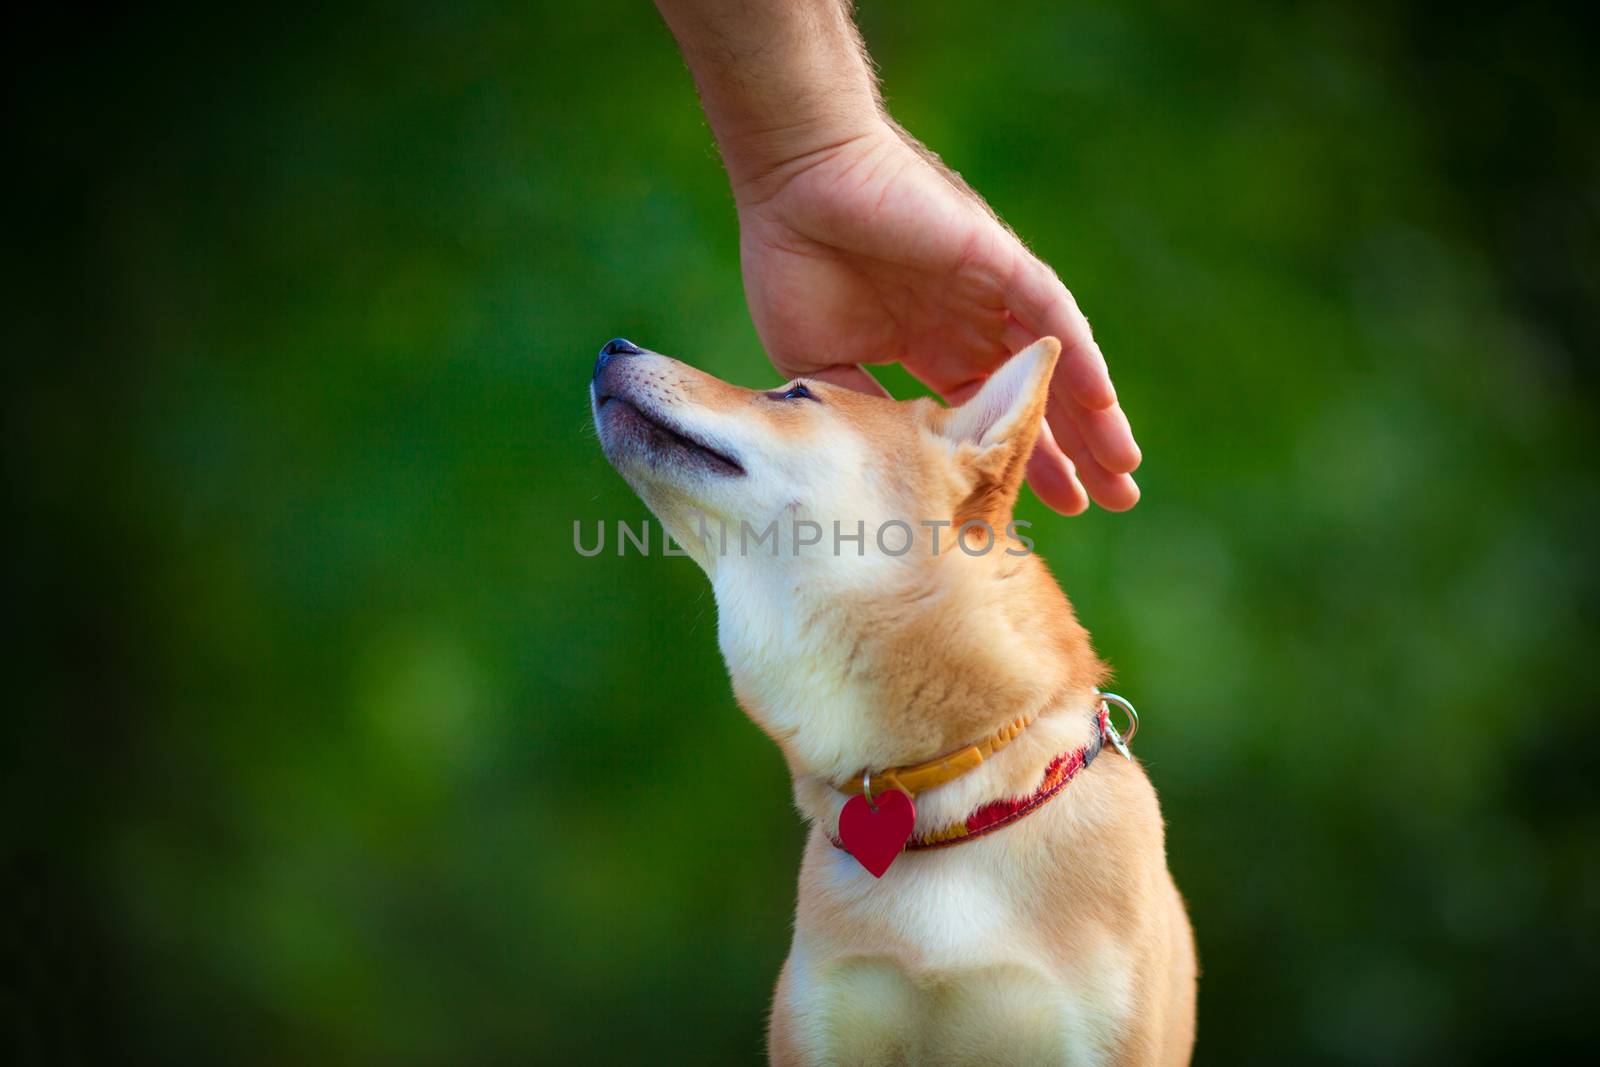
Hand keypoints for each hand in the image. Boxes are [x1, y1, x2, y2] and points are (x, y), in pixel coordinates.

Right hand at [731, 121, 1139, 513]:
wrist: (793, 186)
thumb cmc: (794, 262)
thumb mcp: (819, 362)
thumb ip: (860, 410)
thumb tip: (893, 467)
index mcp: (928, 347)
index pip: (988, 416)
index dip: (1015, 463)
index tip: (1044, 513)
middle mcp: (969, 322)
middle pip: (1035, 398)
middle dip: (1072, 452)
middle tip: (1111, 502)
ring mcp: (988, 292)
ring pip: (1055, 363)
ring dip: (1091, 416)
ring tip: (1123, 469)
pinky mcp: (996, 260)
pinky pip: (1051, 313)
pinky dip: (1078, 358)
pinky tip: (1103, 403)